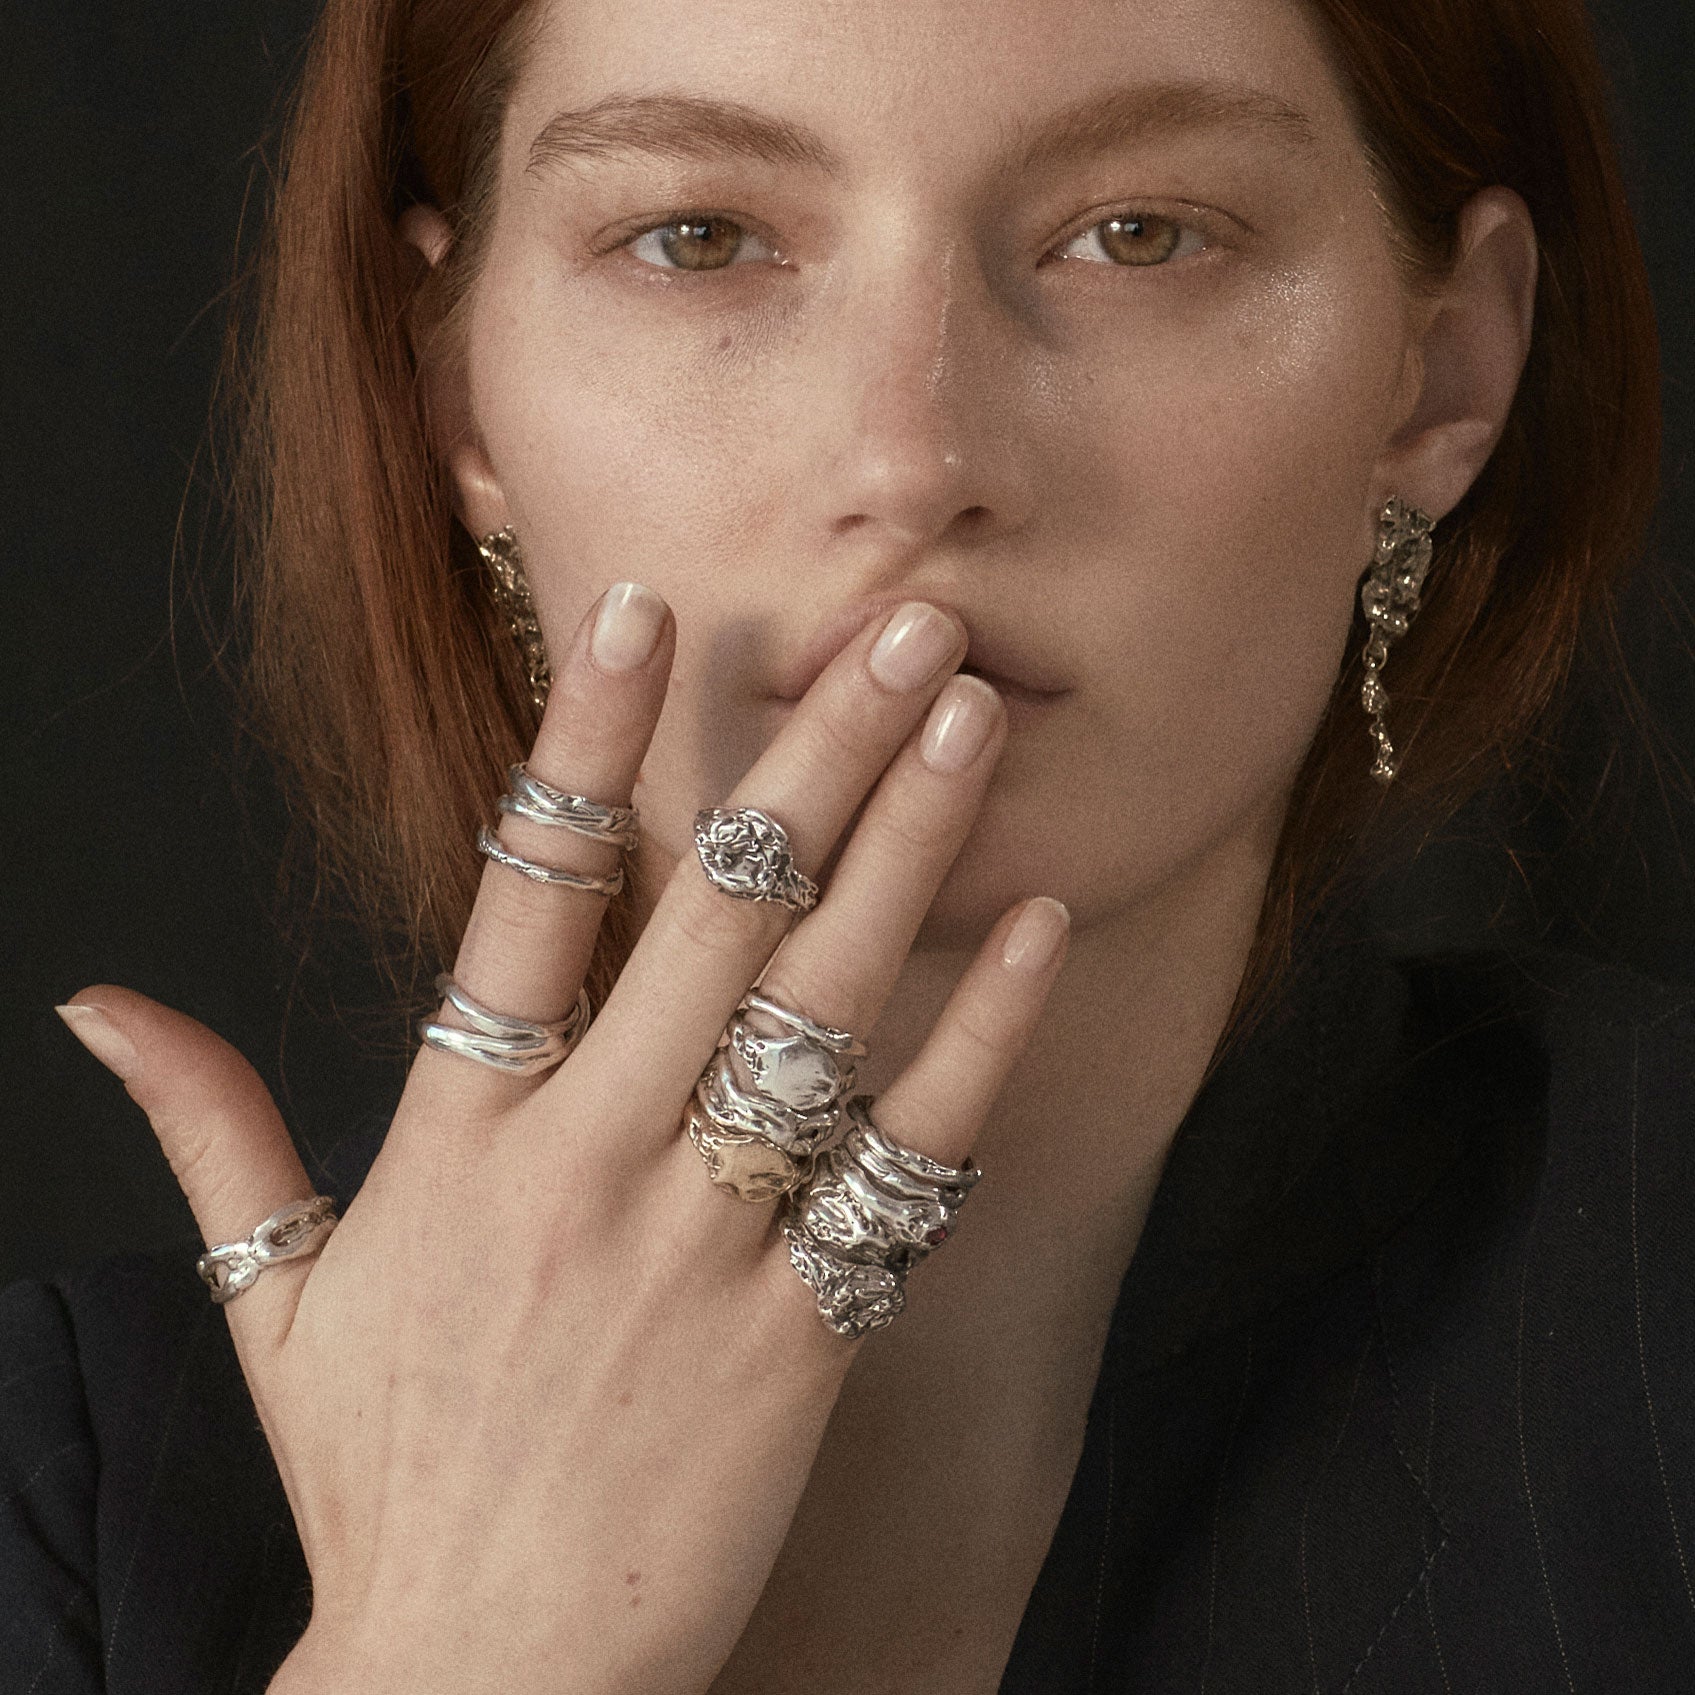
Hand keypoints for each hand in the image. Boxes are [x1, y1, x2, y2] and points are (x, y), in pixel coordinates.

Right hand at [58, 587, 1070, 1694]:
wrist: (479, 1693)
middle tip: (901, 621)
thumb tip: (100, 1005)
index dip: (579, 734)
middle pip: (713, 909)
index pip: (517, 888)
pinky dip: (980, 1036)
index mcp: (455, 1139)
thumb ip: (207, 1133)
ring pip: (821, 1001)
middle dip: (812, 747)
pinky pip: (907, 1155)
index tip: (639, 607)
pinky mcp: (799, 1331)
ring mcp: (699, 1244)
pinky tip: (1038, 926)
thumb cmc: (384, 1487)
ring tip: (973, 717)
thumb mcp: (273, 1304)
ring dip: (909, 846)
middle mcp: (583, 1164)